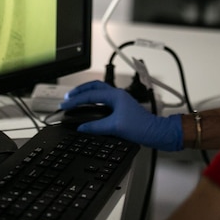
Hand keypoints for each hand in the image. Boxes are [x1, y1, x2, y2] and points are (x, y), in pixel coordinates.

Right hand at [61, 81, 183, 150]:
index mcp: (115, 96)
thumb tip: (82, 127)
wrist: (155, 132)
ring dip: (87, 93)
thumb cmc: (141, 127)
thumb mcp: (115, 127)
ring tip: (76, 99)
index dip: (75, 100)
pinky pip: (103, 99)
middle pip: (94, 87)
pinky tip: (90, 107)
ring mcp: (120, 100)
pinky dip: (94, 100)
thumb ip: (96, 127)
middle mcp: (117, 95)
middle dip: (80, 90)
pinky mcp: (121, 107)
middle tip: (69, 96)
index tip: (65, 104)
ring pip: (99, 91)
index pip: (90, 95)